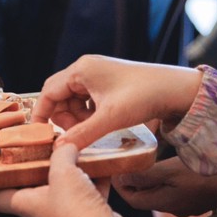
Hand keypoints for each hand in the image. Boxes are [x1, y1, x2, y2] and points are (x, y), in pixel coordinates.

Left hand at [0, 143, 126, 216]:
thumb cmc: (76, 211)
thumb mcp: (63, 172)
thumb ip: (61, 153)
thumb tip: (65, 144)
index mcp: (27, 205)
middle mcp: (43, 212)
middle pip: (31, 187)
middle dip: (33, 166)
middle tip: (32, 146)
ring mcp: (66, 214)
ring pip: (62, 187)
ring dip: (67, 169)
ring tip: (71, 148)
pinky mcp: (88, 214)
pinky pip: (87, 191)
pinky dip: (92, 177)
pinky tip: (100, 162)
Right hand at [36, 55, 203, 150]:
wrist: (176, 89)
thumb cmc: (143, 96)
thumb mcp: (110, 118)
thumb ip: (82, 134)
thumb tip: (59, 149)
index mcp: (82, 69)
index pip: (48, 91)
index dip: (42, 114)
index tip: (40, 134)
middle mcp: (87, 68)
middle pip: (60, 95)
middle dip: (63, 117)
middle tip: (73, 136)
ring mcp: (99, 74)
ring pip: (74, 98)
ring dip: (77, 117)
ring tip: (91, 131)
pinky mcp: (109, 82)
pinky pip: (88, 98)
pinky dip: (89, 113)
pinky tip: (101, 124)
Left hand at [113, 156, 216, 216]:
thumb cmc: (203, 175)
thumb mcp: (170, 171)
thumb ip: (144, 176)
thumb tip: (119, 178)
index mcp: (163, 203)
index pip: (133, 200)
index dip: (120, 186)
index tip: (114, 170)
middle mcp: (173, 208)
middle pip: (146, 198)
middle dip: (133, 184)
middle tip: (127, 164)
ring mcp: (187, 206)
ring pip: (160, 195)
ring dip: (150, 182)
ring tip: (145, 163)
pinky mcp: (197, 200)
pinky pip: (174, 193)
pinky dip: (165, 182)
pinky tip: (169, 170)